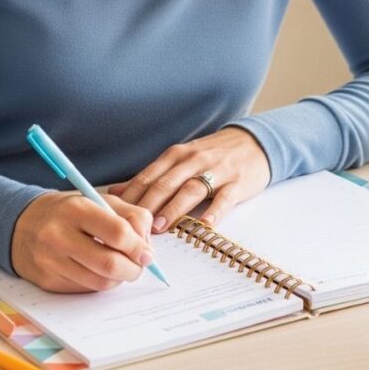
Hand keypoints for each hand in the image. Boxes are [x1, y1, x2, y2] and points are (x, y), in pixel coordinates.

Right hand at [11, 190, 154, 292]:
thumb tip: (147, 247)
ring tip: (122, 268)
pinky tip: (100, 271)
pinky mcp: (47, 281)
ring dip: (119, 279)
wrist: (21, 224)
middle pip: (110, 263)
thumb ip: (131, 216)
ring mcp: (50, 261)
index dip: (138, 246)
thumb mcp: (100, 200)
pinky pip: (85, 290)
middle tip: (139, 265)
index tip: (147, 253)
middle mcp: (59, 235)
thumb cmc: (69, 211)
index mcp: (76, 209)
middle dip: (133, 269)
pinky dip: (100, 283)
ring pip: (99, 282)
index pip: (118, 233)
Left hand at [107, 127, 270, 232]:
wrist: (254, 143)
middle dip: (148, 204)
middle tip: (134, 226)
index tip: (117, 215)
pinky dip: (215, 211)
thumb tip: (114, 192)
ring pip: (191, 189)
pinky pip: (224, 198)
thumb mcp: (181, 159)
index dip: (132, 196)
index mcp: (177, 155)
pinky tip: (205, 224)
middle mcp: (194, 160)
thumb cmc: (212, 155)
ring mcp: (217, 171)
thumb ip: (150, 176)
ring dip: (174, 208)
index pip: (149, 176)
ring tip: (161, 226)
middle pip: (166, 183)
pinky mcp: (238, 182)